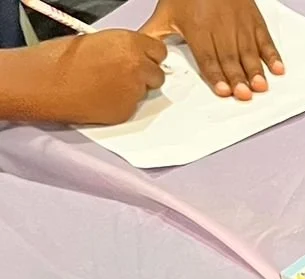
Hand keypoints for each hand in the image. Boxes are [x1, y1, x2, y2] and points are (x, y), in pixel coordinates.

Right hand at [0, 33, 165, 124]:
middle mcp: (137, 67)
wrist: (43, 83)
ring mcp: (134, 92)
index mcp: (130, 43)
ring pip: (145, 92)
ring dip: (132, 90)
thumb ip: (122, 48)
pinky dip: (120, 103)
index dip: (148, 56)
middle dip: (145, 75)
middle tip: (123, 75)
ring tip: (104, 85)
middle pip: (157, 74)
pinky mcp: (127, 111)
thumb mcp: (97, 40)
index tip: (141, 59)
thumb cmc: (61, 58)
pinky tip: (99, 97)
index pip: (159, 51)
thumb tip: (133, 55)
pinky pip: (132, 106)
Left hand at [142, 0, 282, 100]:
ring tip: (260, 86)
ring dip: (256, 70)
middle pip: (230, 57)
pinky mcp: (253, 20)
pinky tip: (277, 68)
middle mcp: (220, 27)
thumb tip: (141, 53)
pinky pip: (265, 39)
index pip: (207, 56)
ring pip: (248, 51)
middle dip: (237, 77)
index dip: (215, 74)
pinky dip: (272, 54)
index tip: (223, 90)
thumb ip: (155, 35)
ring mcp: (239, 24)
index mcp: (198, 28)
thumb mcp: (166, 13)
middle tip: (244, 94)